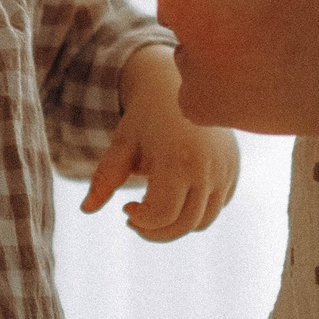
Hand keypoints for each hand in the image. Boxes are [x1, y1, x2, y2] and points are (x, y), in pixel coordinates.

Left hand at [84, 47, 239, 241]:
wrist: (178, 87)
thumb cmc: (144, 118)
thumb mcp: (121, 145)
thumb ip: (103, 179)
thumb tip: (86, 210)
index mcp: (178, 159)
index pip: (162, 215)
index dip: (141, 221)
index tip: (126, 208)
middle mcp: (208, 167)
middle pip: (183, 225)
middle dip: (155, 231)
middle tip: (135, 217)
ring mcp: (225, 169)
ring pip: (203, 222)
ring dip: (175, 225)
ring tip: (155, 208)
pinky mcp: (233, 170)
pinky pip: (216, 207)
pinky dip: (194, 211)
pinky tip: (175, 193)